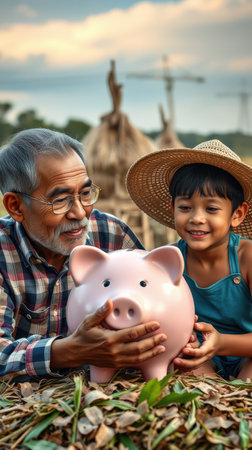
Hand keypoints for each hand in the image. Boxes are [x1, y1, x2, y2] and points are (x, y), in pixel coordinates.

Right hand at [50, 299, 166, 369]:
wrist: (75, 352)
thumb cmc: (83, 334)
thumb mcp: (89, 321)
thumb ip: (101, 312)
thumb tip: (109, 302)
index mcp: (110, 339)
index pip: (132, 333)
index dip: (146, 329)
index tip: (156, 324)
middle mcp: (115, 351)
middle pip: (139, 347)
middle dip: (153, 342)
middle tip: (164, 336)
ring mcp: (116, 359)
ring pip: (138, 358)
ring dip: (151, 353)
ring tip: (162, 347)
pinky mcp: (116, 364)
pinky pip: (133, 364)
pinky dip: (144, 360)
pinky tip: (151, 355)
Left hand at [173, 322, 221, 369]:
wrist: (219, 345)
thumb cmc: (213, 335)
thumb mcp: (210, 329)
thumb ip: (203, 326)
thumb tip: (195, 324)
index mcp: (209, 348)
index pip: (201, 352)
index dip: (192, 351)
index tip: (184, 348)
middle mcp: (206, 356)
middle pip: (196, 363)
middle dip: (185, 362)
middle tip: (175, 360)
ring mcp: (202, 361)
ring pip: (193, 366)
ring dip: (183, 365)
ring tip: (173, 362)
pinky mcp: (199, 362)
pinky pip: (191, 367)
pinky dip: (184, 367)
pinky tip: (175, 366)